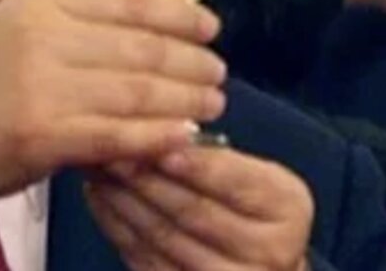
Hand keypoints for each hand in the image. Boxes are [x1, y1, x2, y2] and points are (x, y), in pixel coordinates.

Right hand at [0, 0, 226, 223]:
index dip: (181, 15)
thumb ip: (83, 16)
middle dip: (191, 62)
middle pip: (142, 46)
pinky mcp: (42, 134)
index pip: (132, 0)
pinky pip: (117, 135)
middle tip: (219, 75)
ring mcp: (42, 84)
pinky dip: (156, 137)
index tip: (212, 29)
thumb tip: (162, 16)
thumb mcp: (25, 24)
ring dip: (184, 101)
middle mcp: (44, 33)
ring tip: (212, 105)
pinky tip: (183, 137)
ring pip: (137, 91)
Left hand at [84, 146, 311, 270]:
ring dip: (124, 202)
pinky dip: (119, 230)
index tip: (156, 144)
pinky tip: (100, 200)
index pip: (234, 181)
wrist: (259, 260)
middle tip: (110, 148)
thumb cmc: (248, 202)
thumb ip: (216, 157)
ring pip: (166, 239)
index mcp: (288, 205)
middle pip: (196, 212)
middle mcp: (272, 250)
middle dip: (146, 178)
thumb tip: (160, 129)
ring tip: (97, 168)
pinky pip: (148, 263)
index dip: (194, 164)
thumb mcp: (252, 173)